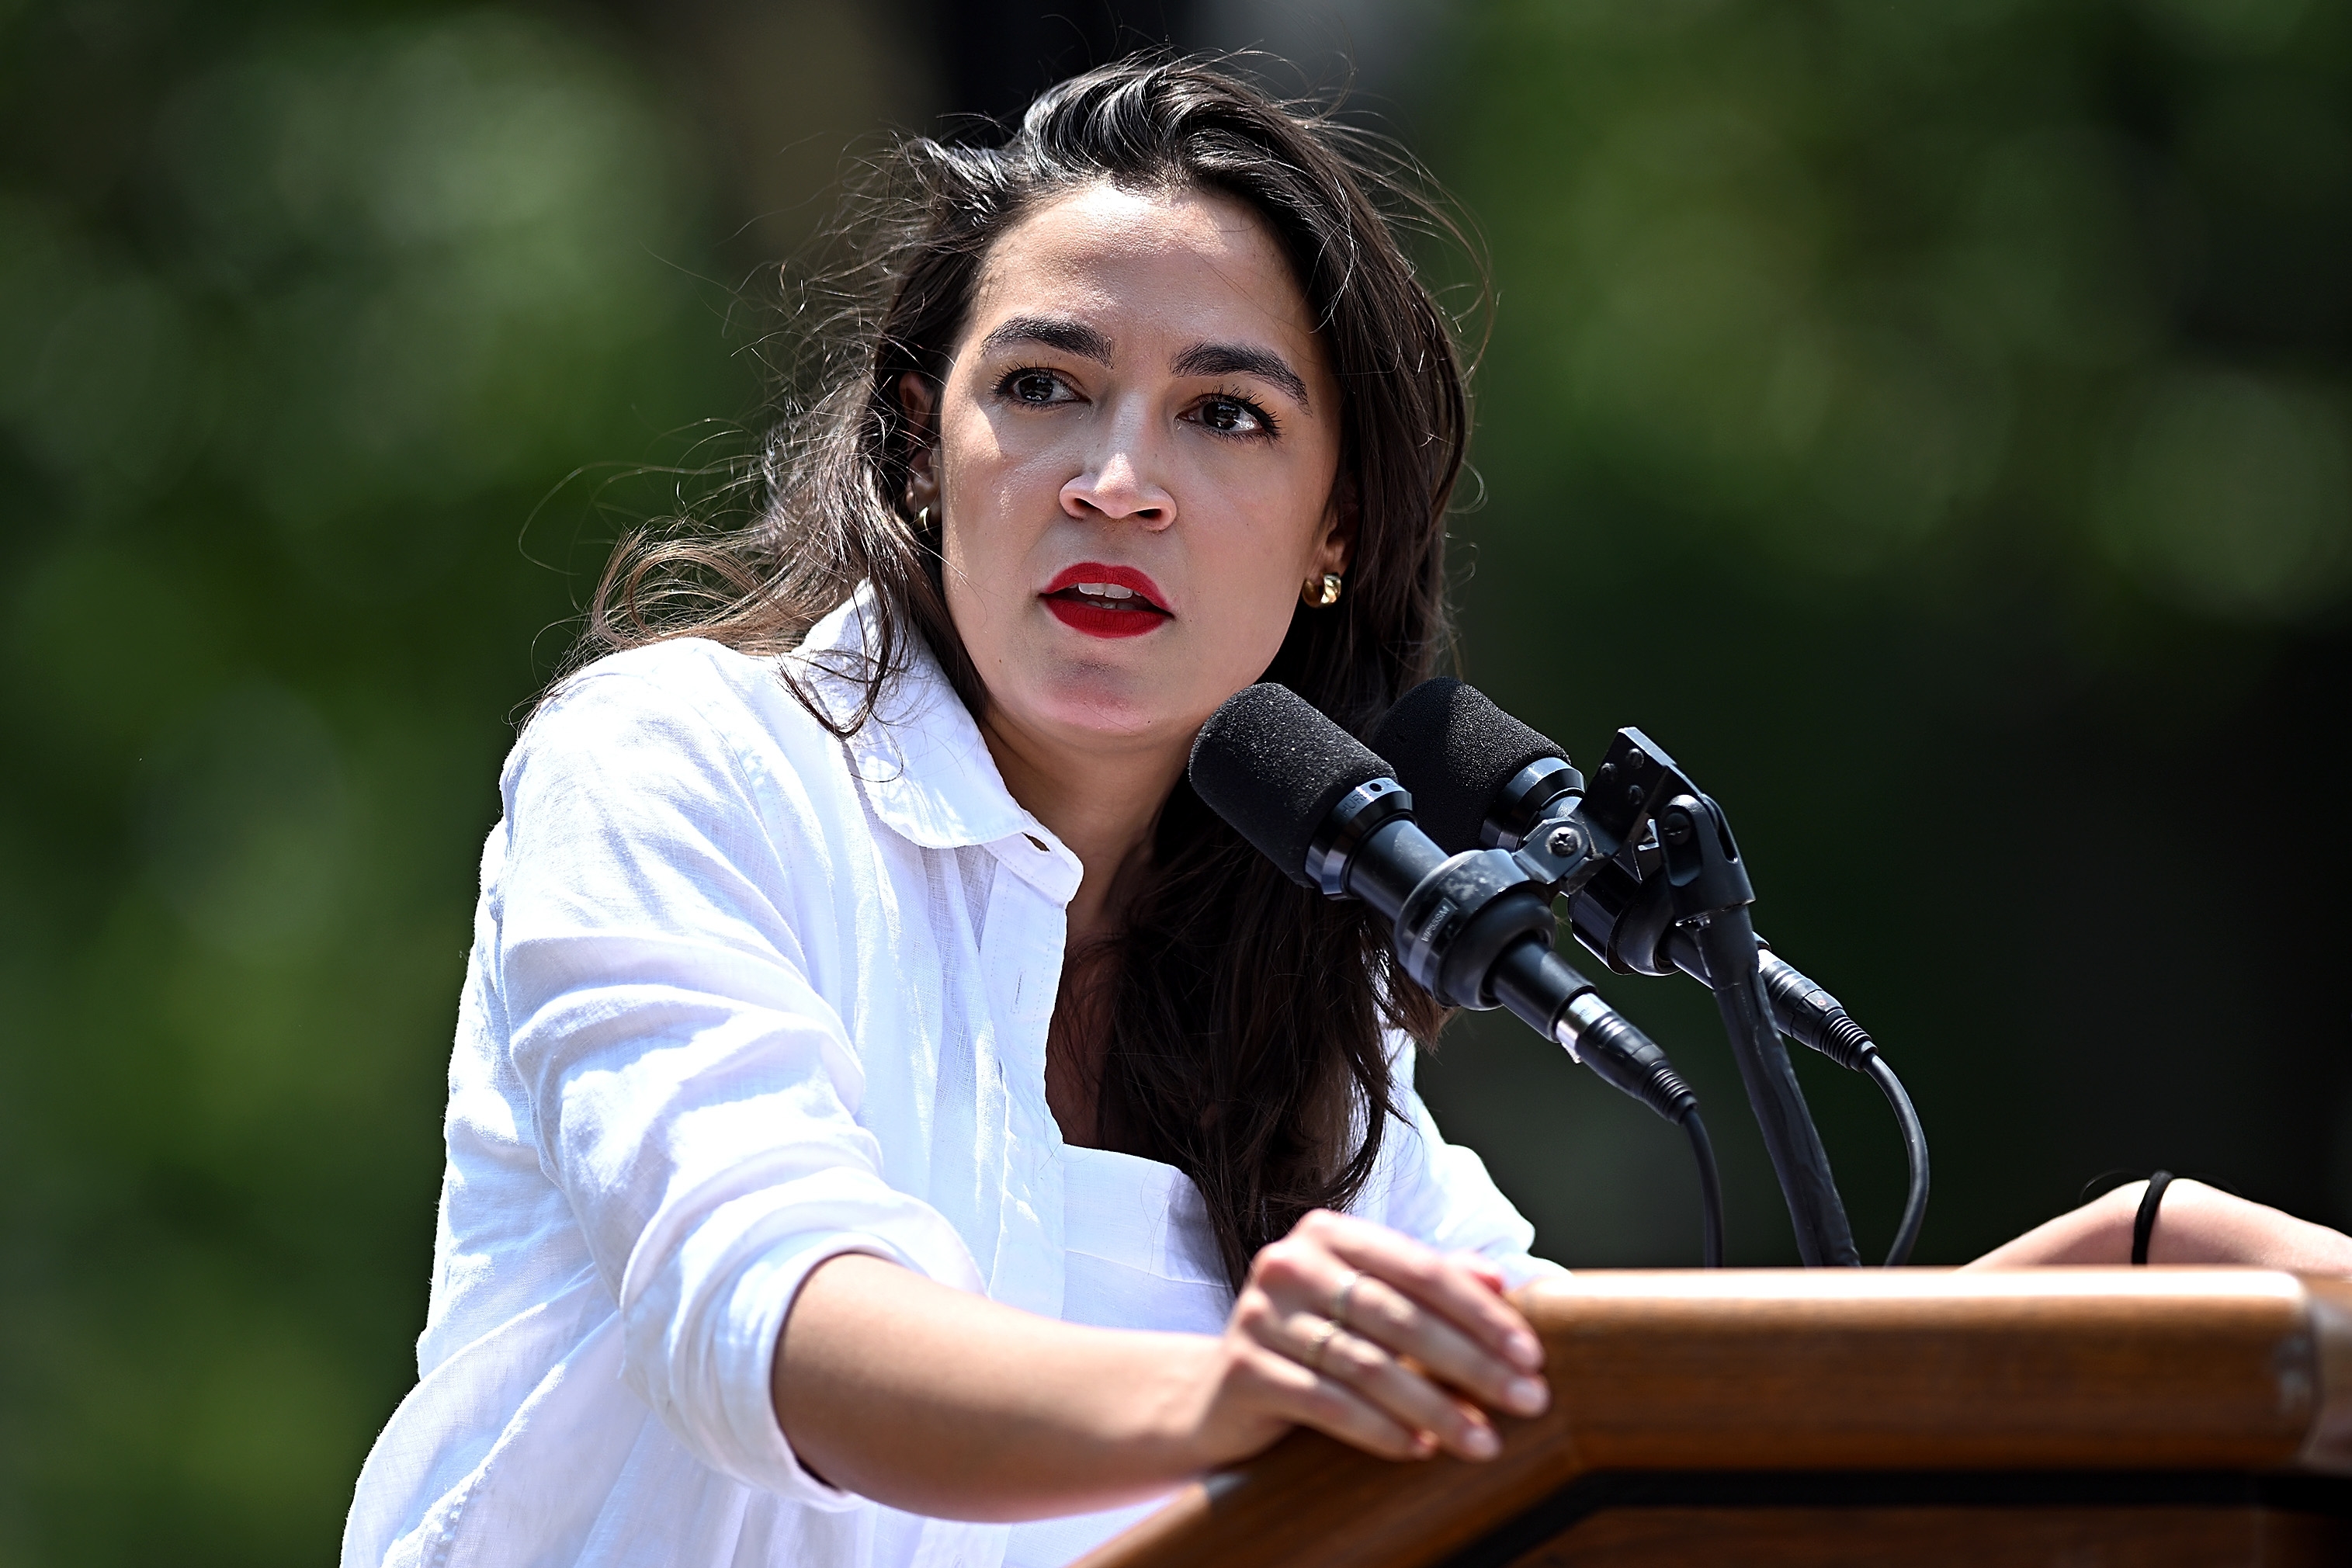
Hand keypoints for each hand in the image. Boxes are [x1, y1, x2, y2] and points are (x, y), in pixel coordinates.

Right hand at [1183, 1210, 1550, 1466]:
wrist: (1222, 1394)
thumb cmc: (1313, 1341)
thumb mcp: (1368, 1304)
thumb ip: (1428, 1283)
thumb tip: (1501, 1277)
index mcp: (1327, 1232)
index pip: (1421, 1268)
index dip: (1482, 1311)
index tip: (1532, 1354)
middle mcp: (1289, 1262)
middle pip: (1400, 1317)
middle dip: (1474, 1364)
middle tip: (1528, 1400)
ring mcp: (1259, 1314)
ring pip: (1369, 1366)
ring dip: (1436, 1409)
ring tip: (1483, 1441)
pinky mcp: (1243, 1369)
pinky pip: (1328, 1404)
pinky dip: (1381, 1430)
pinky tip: (1420, 1451)